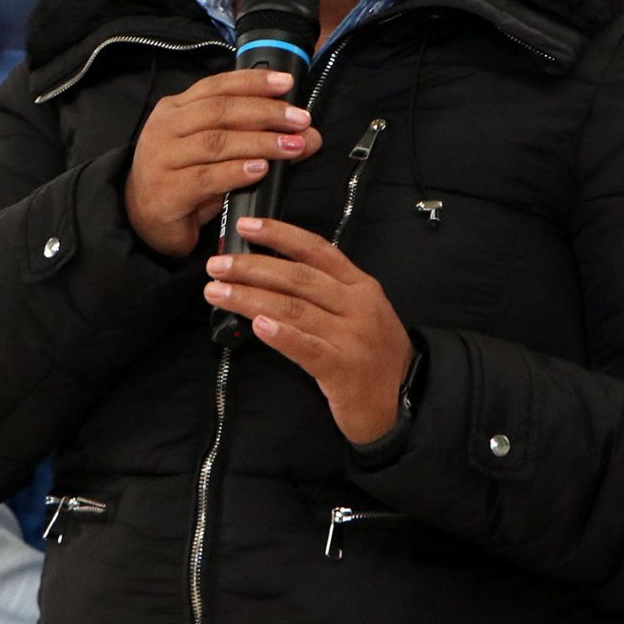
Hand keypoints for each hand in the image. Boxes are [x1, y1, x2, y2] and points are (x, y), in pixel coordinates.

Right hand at [123, 69, 322, 256]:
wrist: (143, 221)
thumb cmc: (185, 181)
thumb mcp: (219, 154)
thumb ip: (256, 138)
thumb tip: (309, 134)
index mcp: (175, 109)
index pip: (217, 86)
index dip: (253, 83)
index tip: (288, 84)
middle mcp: (164, 128)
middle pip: (219, 111)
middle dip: (265, 112)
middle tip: (300, 119)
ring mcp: (161, 159)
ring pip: (216, 142)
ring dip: (259, 142)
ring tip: (292, 145)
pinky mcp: (165, 192)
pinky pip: (206, 178)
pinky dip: (236, 172)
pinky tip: (261, 170)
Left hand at [203, 216, 413, 443]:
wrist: (406, 398)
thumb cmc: (372, 353)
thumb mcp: (360, 310)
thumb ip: (326, 290)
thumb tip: (270, 271)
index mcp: (360, 285)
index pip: (315, 249)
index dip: (279, 234)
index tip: (246, 225)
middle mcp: (357, 306)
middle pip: (298, 278)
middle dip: (252, 267)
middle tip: (217, 265)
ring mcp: (352, 337)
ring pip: (294, 309)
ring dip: (250, 298)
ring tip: (218, 292)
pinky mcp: (343, 369)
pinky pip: (306, 347)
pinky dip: (280, 334)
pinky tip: (257, 325)